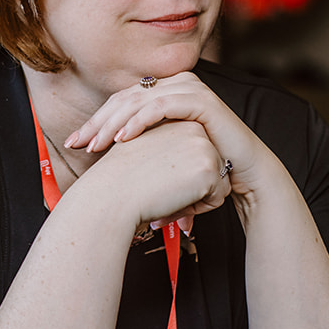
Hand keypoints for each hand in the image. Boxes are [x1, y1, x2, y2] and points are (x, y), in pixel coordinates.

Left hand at [68, 72, 269, 224]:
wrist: (242, 172)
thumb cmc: (201, 166)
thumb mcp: (164, 153)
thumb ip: (138, 149)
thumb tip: (103, 161)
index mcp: (164, 91)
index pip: (120, 102)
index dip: (95, 121)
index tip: (73, 143)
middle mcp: (175, 83)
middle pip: (125, 99)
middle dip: (97, 123)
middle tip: (76, 143)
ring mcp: (189, 88)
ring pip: (138, 101)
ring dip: (113, 123)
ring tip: (95, 145)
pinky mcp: (200, 100)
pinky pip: (161, 106)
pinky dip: (139, 122)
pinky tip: (122, 139)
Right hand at [81, 117, 231, 231]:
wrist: (111, 192)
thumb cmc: (119, 178)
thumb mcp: (145, 151)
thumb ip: (167, 152)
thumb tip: (182, 168)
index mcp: (176, 120)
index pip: (196, 155)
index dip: (179, 175)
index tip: (156, 181)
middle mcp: (193, 127)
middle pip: (210, 167)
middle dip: (191, 186)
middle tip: (160, 191)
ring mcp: (203, 144)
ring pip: (217, 182)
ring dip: (194, 197)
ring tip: (165, 195)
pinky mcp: (208, 165)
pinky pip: (218, 197)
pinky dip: (198, 208)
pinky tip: (173, 201)